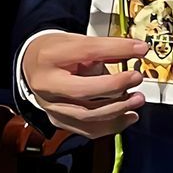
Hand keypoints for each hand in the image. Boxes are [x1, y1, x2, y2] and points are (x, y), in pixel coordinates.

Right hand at [21, 32, 150, 137]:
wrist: (32, 68)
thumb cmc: (57, 54)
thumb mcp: (77, 42)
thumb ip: (104, 49)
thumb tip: (137, 51)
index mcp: (49, 58)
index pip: (86, 52)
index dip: (117, 50)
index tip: (141, 50)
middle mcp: (46, 85)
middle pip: (83, 91)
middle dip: (115, 86)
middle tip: (136, 78)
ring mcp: (51, 106)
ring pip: (87, 115)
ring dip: (118, 109)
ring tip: (137, 99)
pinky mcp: (58, 120)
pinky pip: (87, 129)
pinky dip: (112, 125)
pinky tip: (128, 116)